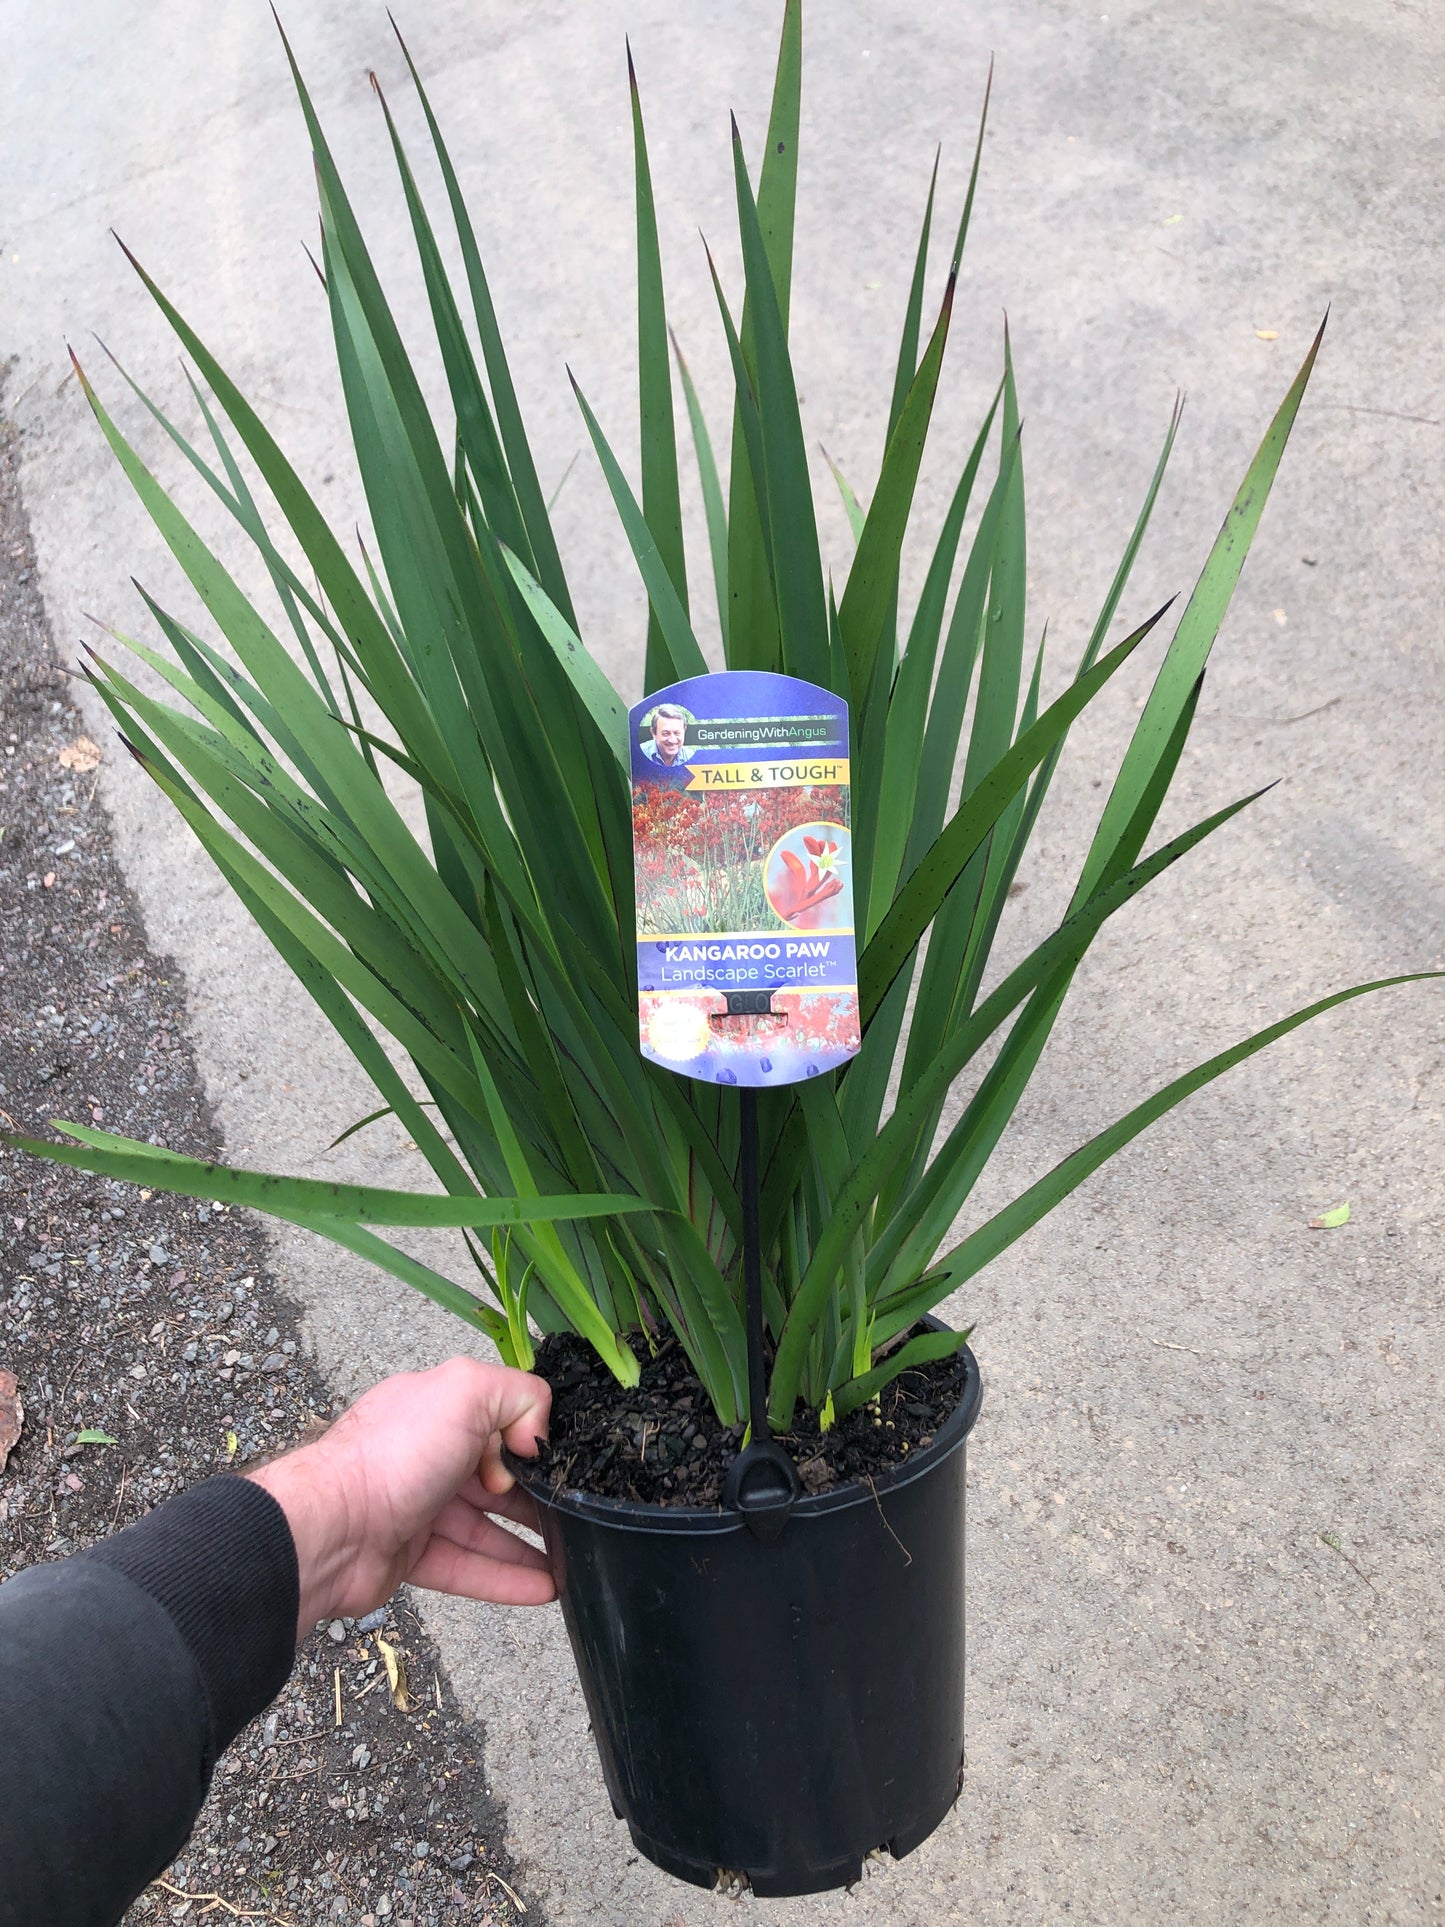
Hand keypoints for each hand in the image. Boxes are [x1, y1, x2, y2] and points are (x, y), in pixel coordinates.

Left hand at [247, 1357, 555, 1641]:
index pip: (497, 1418)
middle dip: (536, 1496)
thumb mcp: (466, 1391)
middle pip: (496, 1477)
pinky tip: (545, 1589)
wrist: (331, 1528)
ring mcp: (417, 1507)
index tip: (549, 1459)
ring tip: (574, 1560)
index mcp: (436, 1407)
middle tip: (576, 1515)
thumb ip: (520, 1395)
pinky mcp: (410, 1556)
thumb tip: (535, 1437)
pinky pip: (468, 1567)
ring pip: (485, 1527)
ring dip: (530, 1545)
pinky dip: (506, 1578)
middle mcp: (426, 1454)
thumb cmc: (394, 1453)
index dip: (526, 1439)